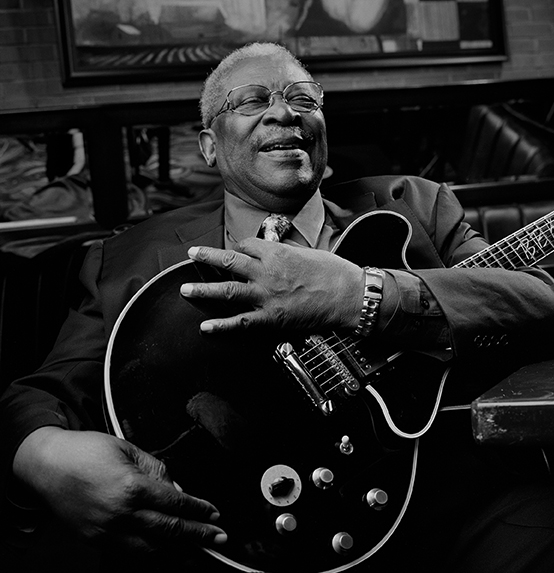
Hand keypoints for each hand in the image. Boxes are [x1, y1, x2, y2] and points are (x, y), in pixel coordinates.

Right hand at [13, 428, 226, 552]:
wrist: (48, 466)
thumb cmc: (87, 451)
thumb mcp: (128, 449)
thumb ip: (157, 470)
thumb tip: (177, 491)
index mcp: (132, 487)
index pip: (175, 504)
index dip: (198, 510)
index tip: (214, 514)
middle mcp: (120, 514)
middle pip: (169, 531)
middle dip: (198, 536)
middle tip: (219, 538)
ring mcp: (107, 532)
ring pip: (152, 550)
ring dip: (180, 552)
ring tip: (201, 553)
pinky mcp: (96, 541)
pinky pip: (131, 553)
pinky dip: (153, 554)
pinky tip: (168, 552)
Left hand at [180, 238, 362, 333]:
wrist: (349, 295)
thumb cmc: (334, 272)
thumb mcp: (308, 251)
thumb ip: (285, 252)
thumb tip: (273, 250)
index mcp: (276, 252)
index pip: (247, 246)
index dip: (239, 248)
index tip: (236, 252)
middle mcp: (266, 272)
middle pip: (228, 261)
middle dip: (207, 257)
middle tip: (192, 254)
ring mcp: (266, 296)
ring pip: (227, 290)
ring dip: (203, 290)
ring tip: (185, 289)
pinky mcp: (271, 318)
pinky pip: (241, 322)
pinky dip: (222, 325)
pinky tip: (206, 327)